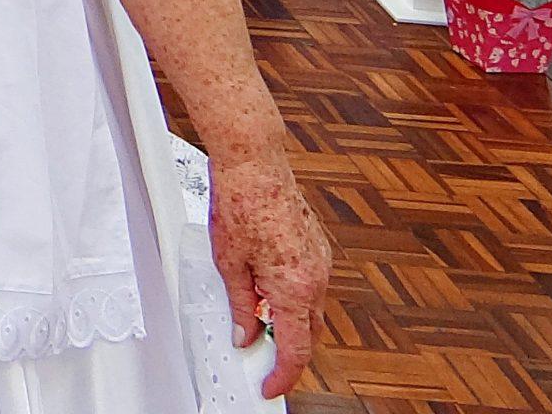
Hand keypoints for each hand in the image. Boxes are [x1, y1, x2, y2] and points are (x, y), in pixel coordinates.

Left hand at [207, 151, 331, 397]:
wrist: (254, 164)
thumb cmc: (240, 205)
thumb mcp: (229, 264)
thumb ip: (241, 306)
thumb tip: (245, 335)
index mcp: (294, 289)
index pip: (295, 350)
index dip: (282, 375)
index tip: (270, 386)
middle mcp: (316, 278)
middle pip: (309, 333)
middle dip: (288, 350)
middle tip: (262, 358)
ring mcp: (321, 261)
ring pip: (312, 309)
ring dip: (290, 320)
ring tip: (257, 317)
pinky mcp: (318, 247)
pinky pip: (311, 285)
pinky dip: (294, 296)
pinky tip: (268, 286)